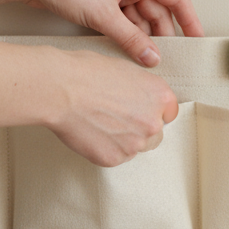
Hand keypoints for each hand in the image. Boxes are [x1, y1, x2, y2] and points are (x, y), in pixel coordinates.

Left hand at [19, 0, 203, 66]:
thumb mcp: (104, 15)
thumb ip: (132, 39)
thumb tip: (151, 56)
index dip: (190, 21)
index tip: (197, 41)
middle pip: (159, 10)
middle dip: (162, 35)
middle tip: (167, 59)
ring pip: (141, 17)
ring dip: (143, 37)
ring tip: (145, 59)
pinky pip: (126, 19)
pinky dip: (128, 34)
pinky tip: (128, 50)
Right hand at [48, 49, 179, 166]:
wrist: (60, 90)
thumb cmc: (86, 72)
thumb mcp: (124, 70)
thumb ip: (142, 89)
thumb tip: (142, 98)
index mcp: (160, 96)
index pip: (169, 112)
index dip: (153, 110)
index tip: (141, 110)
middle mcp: (153, 123)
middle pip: (156, 133)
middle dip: (141, 128)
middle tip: (117, 118)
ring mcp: (135, 144)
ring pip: (136, 147)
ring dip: (125, 140)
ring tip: (101, 123)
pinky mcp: (115, 158)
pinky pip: (116, 156)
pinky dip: (106, 148)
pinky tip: (92, 132)